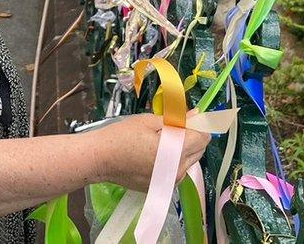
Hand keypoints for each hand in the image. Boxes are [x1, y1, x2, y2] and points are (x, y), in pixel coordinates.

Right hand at [95, 111, 209, 190]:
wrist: (100, 159)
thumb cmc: (122, 136)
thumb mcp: (149, 121)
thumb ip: (176, 120)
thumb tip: (196, 116)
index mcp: (175, 151)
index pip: (203, 137)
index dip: (199, 124)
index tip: (190, 116)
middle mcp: (177, 170)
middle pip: (199, 150)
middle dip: (192, 136)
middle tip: (173, 126)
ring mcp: (170, 182)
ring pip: (189, 162)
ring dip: (183, 149)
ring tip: (163, 140)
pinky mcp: (162, 187)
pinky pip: (176, 172)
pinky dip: (173, 161)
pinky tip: (155, 154)